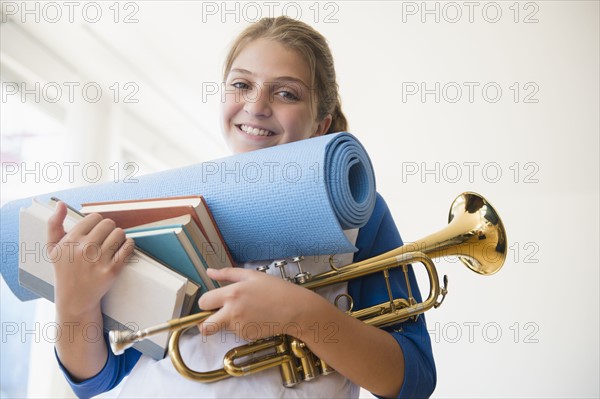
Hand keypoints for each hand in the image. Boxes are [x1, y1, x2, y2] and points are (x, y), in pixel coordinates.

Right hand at [47, 202, 133, 317]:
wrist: (74, 299)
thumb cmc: (65, 271)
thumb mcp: (53, 248)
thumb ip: (54, 224)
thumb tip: (60, 204)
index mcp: (70, 240)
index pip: (94, 217)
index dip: (97, 223)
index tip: (95, 231)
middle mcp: (83, 249)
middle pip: (108, 223)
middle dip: (109, 229)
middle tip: (105, 238)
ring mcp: (98, 260)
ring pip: (119, 233)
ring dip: (119, 237)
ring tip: (112, 244)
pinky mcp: (111, 270)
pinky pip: (128, 247)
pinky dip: (129, 245)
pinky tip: (123, 248)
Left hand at [197, 267, 316, 340]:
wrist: (295, 310)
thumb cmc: (276, 289)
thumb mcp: (252, 275)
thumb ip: (227, 273)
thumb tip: (209, 271)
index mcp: (231, 294)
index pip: (203, 303)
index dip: (205, 302)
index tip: (211, 301)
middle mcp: (232, 313)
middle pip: (205, 327)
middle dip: (204, 323)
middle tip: (214, 316)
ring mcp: (239, 327)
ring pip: (222, 329)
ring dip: (227, 322)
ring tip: (246, 311)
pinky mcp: (246, 337)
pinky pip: (236, 332)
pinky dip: (241, 326)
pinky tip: (254, 318)